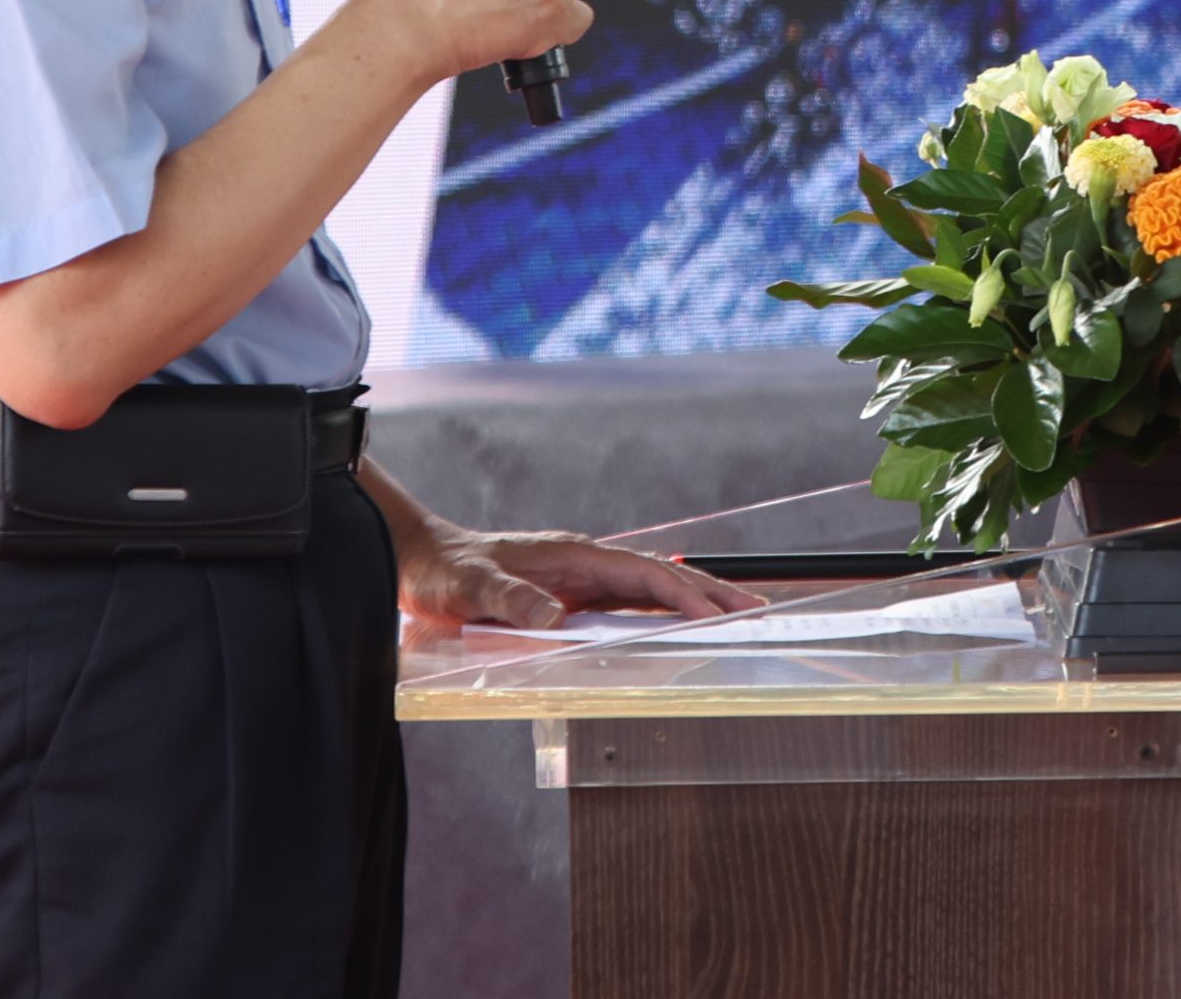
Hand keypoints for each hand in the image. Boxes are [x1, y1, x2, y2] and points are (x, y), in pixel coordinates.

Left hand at [397, 523, 765, 632]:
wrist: (426, 560)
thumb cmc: (448, 570)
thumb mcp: (473, 587)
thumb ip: (512, 600)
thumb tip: (555, 617)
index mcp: (573, 556)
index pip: (643, 574)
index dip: (683, 592)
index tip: (715, 613)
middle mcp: (585, 565)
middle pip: (661, 576)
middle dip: (709, 591)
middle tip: (754, 609)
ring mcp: (582, 580)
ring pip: (650, 590)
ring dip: (693, 601)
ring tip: (734, 615)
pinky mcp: (572, 597)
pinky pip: (628, 605)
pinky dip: (663, 612)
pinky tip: (681, 624)